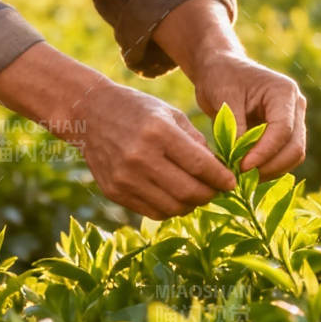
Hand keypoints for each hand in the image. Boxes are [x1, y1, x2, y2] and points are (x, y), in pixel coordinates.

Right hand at [0, 43, 234, 219]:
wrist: (89, 113)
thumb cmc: (137, 109)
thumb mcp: (170, 114)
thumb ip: (196, 141)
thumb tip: (219, 171)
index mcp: (158, 132)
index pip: (200, 165)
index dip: (221, 178)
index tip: (231, 182)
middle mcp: (140, 157)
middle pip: (188, 192)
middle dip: (209, 195)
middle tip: (216, 190)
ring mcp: (125, 178)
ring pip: (172, 208)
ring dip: (190, 205)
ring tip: (196, 194)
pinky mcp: (114, 191)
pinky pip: (152, 212)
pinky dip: (169, 209)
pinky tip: (173, 196)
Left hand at [188, 51, 305, 178]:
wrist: (220, 69)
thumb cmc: (220, 77)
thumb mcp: (224, 99)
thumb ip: (236, 128)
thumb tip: (243, 162)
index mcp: (284, 92)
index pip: (283, 130)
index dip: (265, 152)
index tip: (242, 167)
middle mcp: (295, 107)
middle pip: (294, 148)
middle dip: (270, 167)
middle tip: (241, 178)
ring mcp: (293, 121)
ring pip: (292, 156)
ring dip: (269, 171)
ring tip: (241, 177)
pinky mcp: (283, 133)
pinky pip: (282, 157)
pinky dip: (266, 168)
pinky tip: (244, 172)